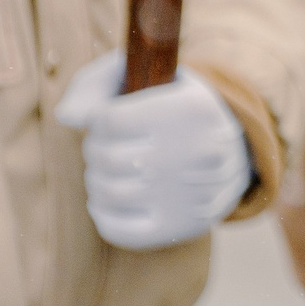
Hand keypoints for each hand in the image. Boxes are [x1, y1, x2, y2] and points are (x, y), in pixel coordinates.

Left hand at [55, 51, 252, 250]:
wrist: (238, 153)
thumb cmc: (179, 108)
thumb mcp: (153, 75)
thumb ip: (99, 83)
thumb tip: (66, 117)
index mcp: (190, 110)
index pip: (109, 119)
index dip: (99, 119)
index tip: (111, 118)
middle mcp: (194, 153)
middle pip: (105, 158)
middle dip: (96, 150)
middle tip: (107, 145)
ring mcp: (188, 195)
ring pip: (107, 193)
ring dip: (97, 180)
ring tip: (109, 171)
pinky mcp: (179, 227)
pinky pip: (118, 230)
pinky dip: (103, 214)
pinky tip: (111, 199)